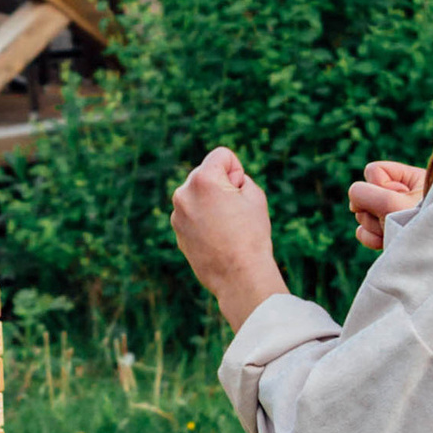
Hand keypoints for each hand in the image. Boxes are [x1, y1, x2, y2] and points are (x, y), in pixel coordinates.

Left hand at [170, 146, 287, 330]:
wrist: (239, 276)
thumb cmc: (251, 234)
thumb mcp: (255, 196)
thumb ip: (238, 178)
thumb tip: (225, 180)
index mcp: (202, 179)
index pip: (222, 155)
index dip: (237, 171)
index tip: (240, 192)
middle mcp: (184, 193)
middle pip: (207, 173)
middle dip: (221, 186)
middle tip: (235, 213)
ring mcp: (177, 213)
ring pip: (199, 195)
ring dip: (211, 203)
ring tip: (226, 227)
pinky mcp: (177, 230)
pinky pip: (193, 214)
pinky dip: (204, 219)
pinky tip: (216, 238)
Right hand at [349, 159, 425, 252]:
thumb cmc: (420, 227)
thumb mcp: (392, 204)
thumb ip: (364, 193)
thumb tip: (353, 197)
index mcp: (411, 179)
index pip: (374, 171)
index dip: (379, 186)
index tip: (398, 199)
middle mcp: (401, 196)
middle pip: (366, 194)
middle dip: (375, 209)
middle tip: (395, 218)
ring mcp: (392, 216)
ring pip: (363, 213)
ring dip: (374, 225)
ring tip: (395, 231)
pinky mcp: (387, 234)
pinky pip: (363, 231)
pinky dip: (371, 237)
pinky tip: (385, 241)